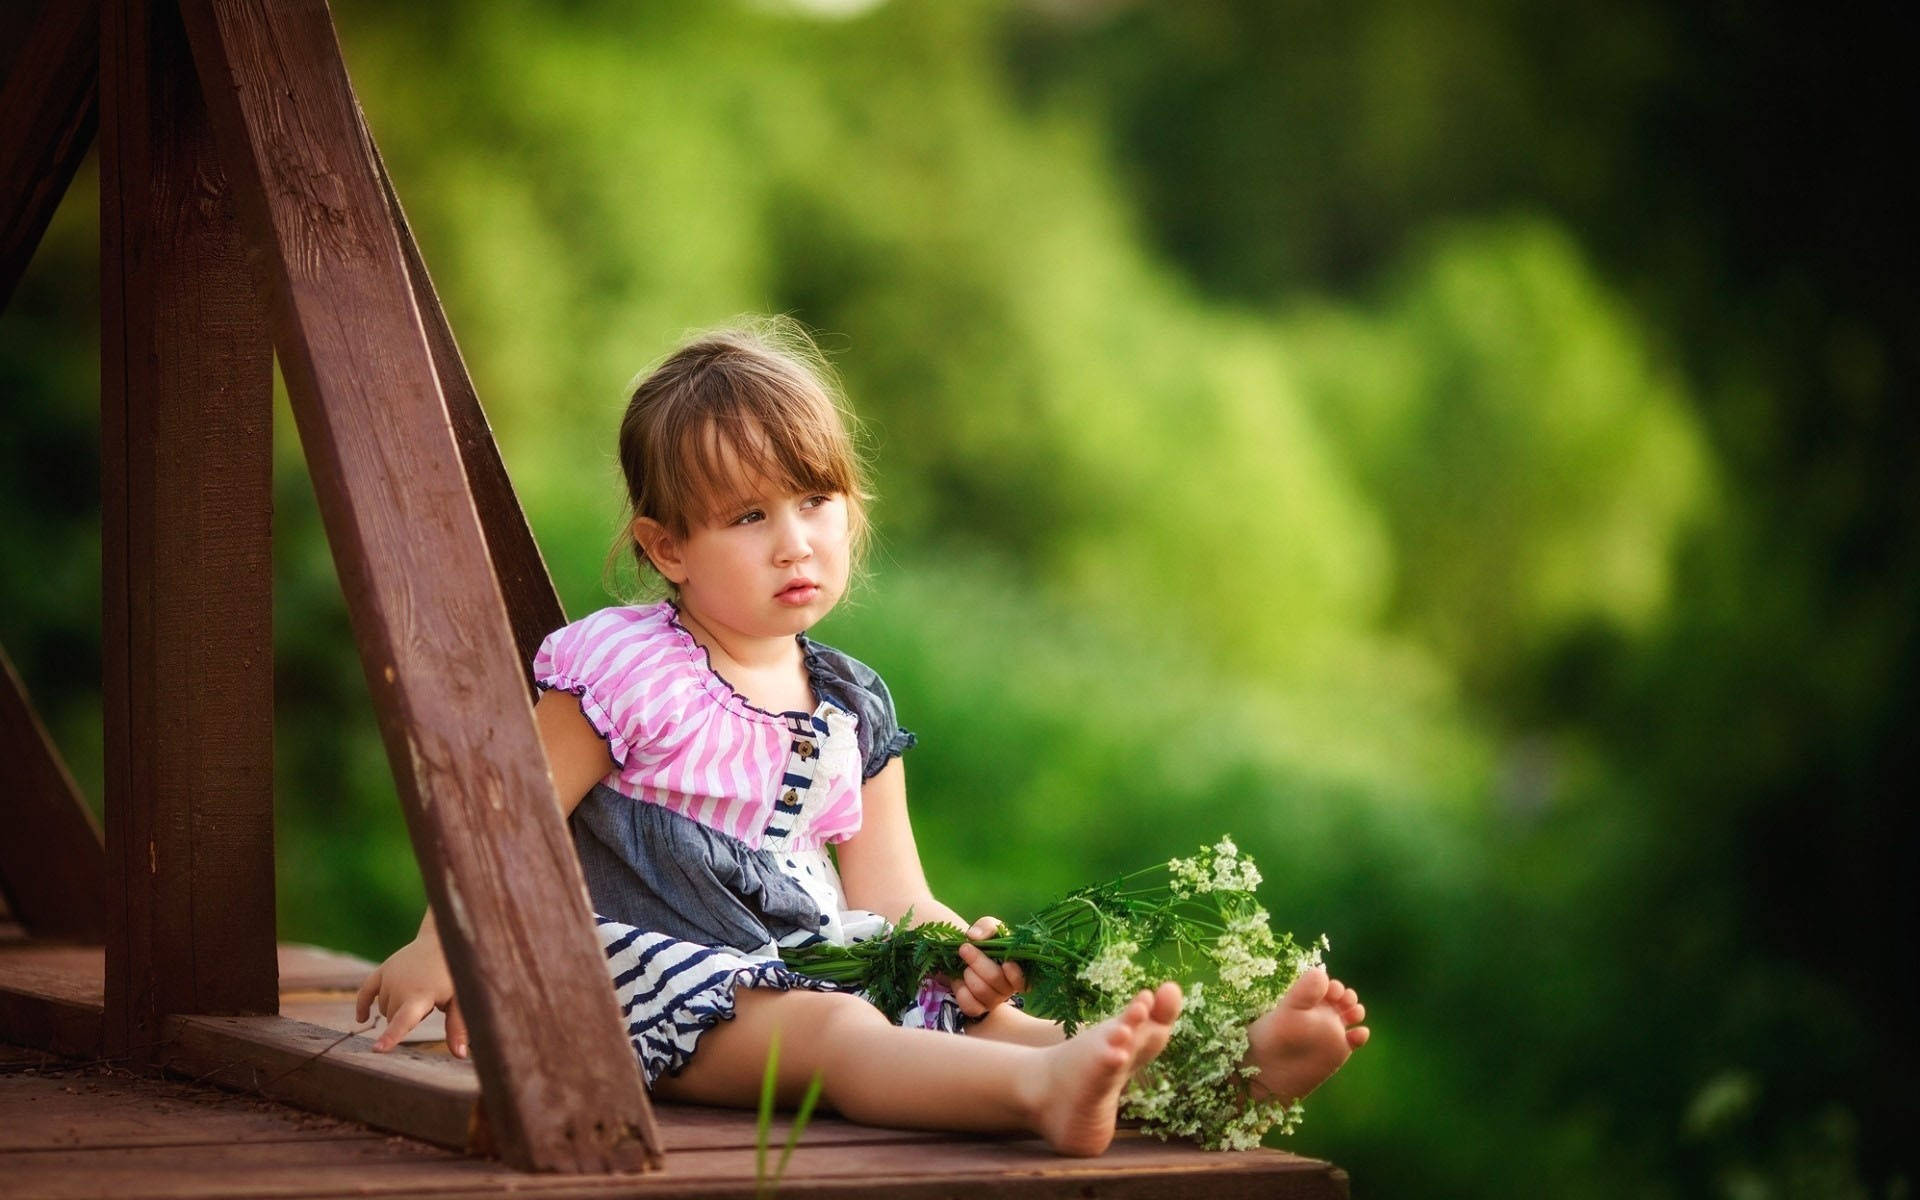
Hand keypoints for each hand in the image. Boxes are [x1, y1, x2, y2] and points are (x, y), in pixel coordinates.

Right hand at [354, 934, 469, 1057]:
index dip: (391, 1036)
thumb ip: (457, 1027)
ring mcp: (390, 977)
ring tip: (420, 993)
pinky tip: (361, 1018)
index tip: (377, 1050)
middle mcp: (400, 986)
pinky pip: (365, 991)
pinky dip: (362, 1004)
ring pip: (384, 1008)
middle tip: (430, 1004)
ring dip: (397, 1009)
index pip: (403, 1020)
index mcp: (421, 995)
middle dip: (408, 1019)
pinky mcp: (383, 969)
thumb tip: (460, 1055)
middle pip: (393, 1018)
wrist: (443, 940)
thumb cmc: (455, 973)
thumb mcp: (460, 999)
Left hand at [951, 915, 1025, 1018]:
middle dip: (977, 961)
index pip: (1024, 980)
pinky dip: (960, 990)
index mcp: (1018, 970)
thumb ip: (986, 926)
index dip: (1016, 974)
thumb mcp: (989, 927)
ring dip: (968, 973)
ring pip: (981, 991)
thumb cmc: (985, 941)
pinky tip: (959, 980)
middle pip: (995, 979)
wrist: (967, 953)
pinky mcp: (978, 1009)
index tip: (1006, 962)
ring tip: (964, 965)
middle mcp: (1009, 988)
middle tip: (964, 948)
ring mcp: (994, 1001)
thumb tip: (974, 936)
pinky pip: (969, 1005)